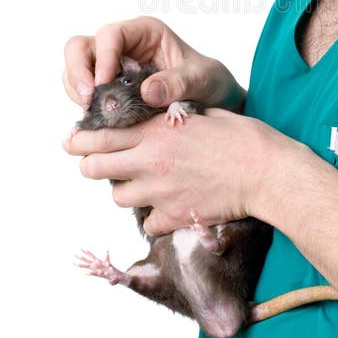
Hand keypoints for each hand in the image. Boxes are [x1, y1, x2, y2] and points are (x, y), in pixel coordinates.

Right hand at [63, 16, 245, 110]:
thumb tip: (147, 92)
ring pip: (75, 69)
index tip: (103, 85)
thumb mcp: (201, 79)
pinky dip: (85, 106)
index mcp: (145, 32)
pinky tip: (98, 122)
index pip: (110, 35)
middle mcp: (122, 45)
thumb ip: (178, 83)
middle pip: (80, 47)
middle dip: (78, 72)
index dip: (103, 58)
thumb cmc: (208, 80)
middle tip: (88, 100)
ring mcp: (110, 66)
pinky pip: (83, 92)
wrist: (213, 99)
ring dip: (77, 91)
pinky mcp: (107, 88)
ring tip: (92, 115)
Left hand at [64, 108, 289, 234]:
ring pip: (117, 197)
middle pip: (95, 169)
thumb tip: (159, 118)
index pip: (100, 136)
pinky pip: (147, 222)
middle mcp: (150, 162)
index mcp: (156, 132)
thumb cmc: (242, 138)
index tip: (72, 140)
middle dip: (92, 166)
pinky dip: (153, 216)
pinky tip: (168, 206)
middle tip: (99, 164)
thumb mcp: (201, 114)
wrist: (265, 173)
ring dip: (124, 190)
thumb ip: (172, 118)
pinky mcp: (174, 217)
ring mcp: (159, 192)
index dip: (80, 139)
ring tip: (141, 183)